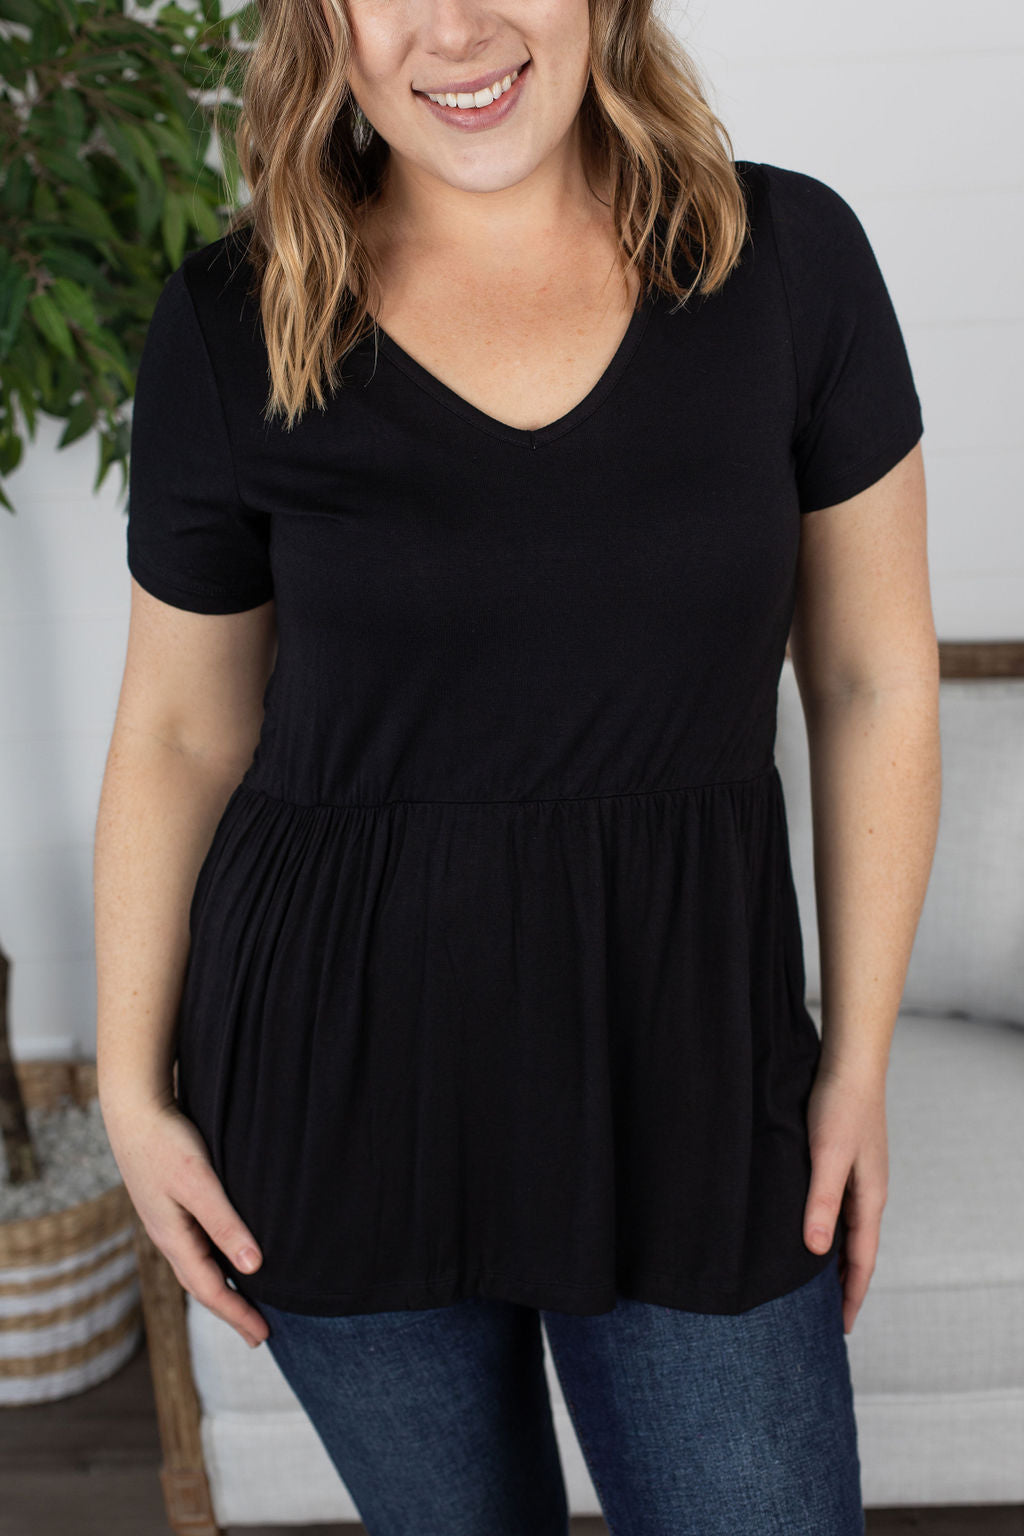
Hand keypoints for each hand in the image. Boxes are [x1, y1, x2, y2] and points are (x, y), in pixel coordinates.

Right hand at [101, 1093, 269, 1348]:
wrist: (134, 1110)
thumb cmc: (166, 1143)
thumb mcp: (198, 1183)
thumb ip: (225, 1223)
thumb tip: (252, 1267)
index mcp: (174, 1238)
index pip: (211, 1290)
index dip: (237, 1314)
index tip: (263, 1335)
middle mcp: (169, 1236)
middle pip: (203, 1285)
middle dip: (231, 1310)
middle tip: (258, 1333)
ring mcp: (167, 1221)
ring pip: (198, 1266)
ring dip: (222, 1287)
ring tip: (245, 1302)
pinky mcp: (170, 1205)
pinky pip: (195, 1246)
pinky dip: (214, 1262)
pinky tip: (225, 1256)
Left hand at [802, 1062, 888, 1334]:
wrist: (850, 1064)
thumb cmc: (839, 1107)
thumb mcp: (826, 1156)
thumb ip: (821, 1201)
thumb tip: (815, 1250)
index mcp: (868, 1198)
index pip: (862, 1260)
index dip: (850, 1295)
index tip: (841, 1329)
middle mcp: (867, 1193)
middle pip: (857, 1250)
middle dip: (844, 1285)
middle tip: (826, 1318)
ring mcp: (859, 1178)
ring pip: (848, 1230)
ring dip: (835, 1259)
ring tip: (815, 1286)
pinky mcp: (846, 1162)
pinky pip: (840, 1209)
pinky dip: (829, 1230)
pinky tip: (811, 1231)